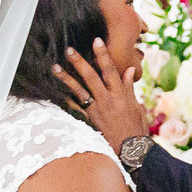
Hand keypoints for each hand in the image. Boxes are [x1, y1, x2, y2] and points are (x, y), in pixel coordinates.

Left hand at [51, 38, 148, 152]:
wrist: (131, 151)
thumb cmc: (135, 129)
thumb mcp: (136, 106)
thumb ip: (129, 87)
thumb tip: (129, 70)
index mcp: (121, 94)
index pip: (111, 69)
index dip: (103, 54)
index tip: (96, 40)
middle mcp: (108, 100)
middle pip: (92, 77)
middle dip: (80, 62)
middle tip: (69, 49)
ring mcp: (98, 110)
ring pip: (80, 90)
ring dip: (66, 78)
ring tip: (55, 66)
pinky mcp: (90, 121)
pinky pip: (75, 108)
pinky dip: (65, 100)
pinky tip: (54, 92)